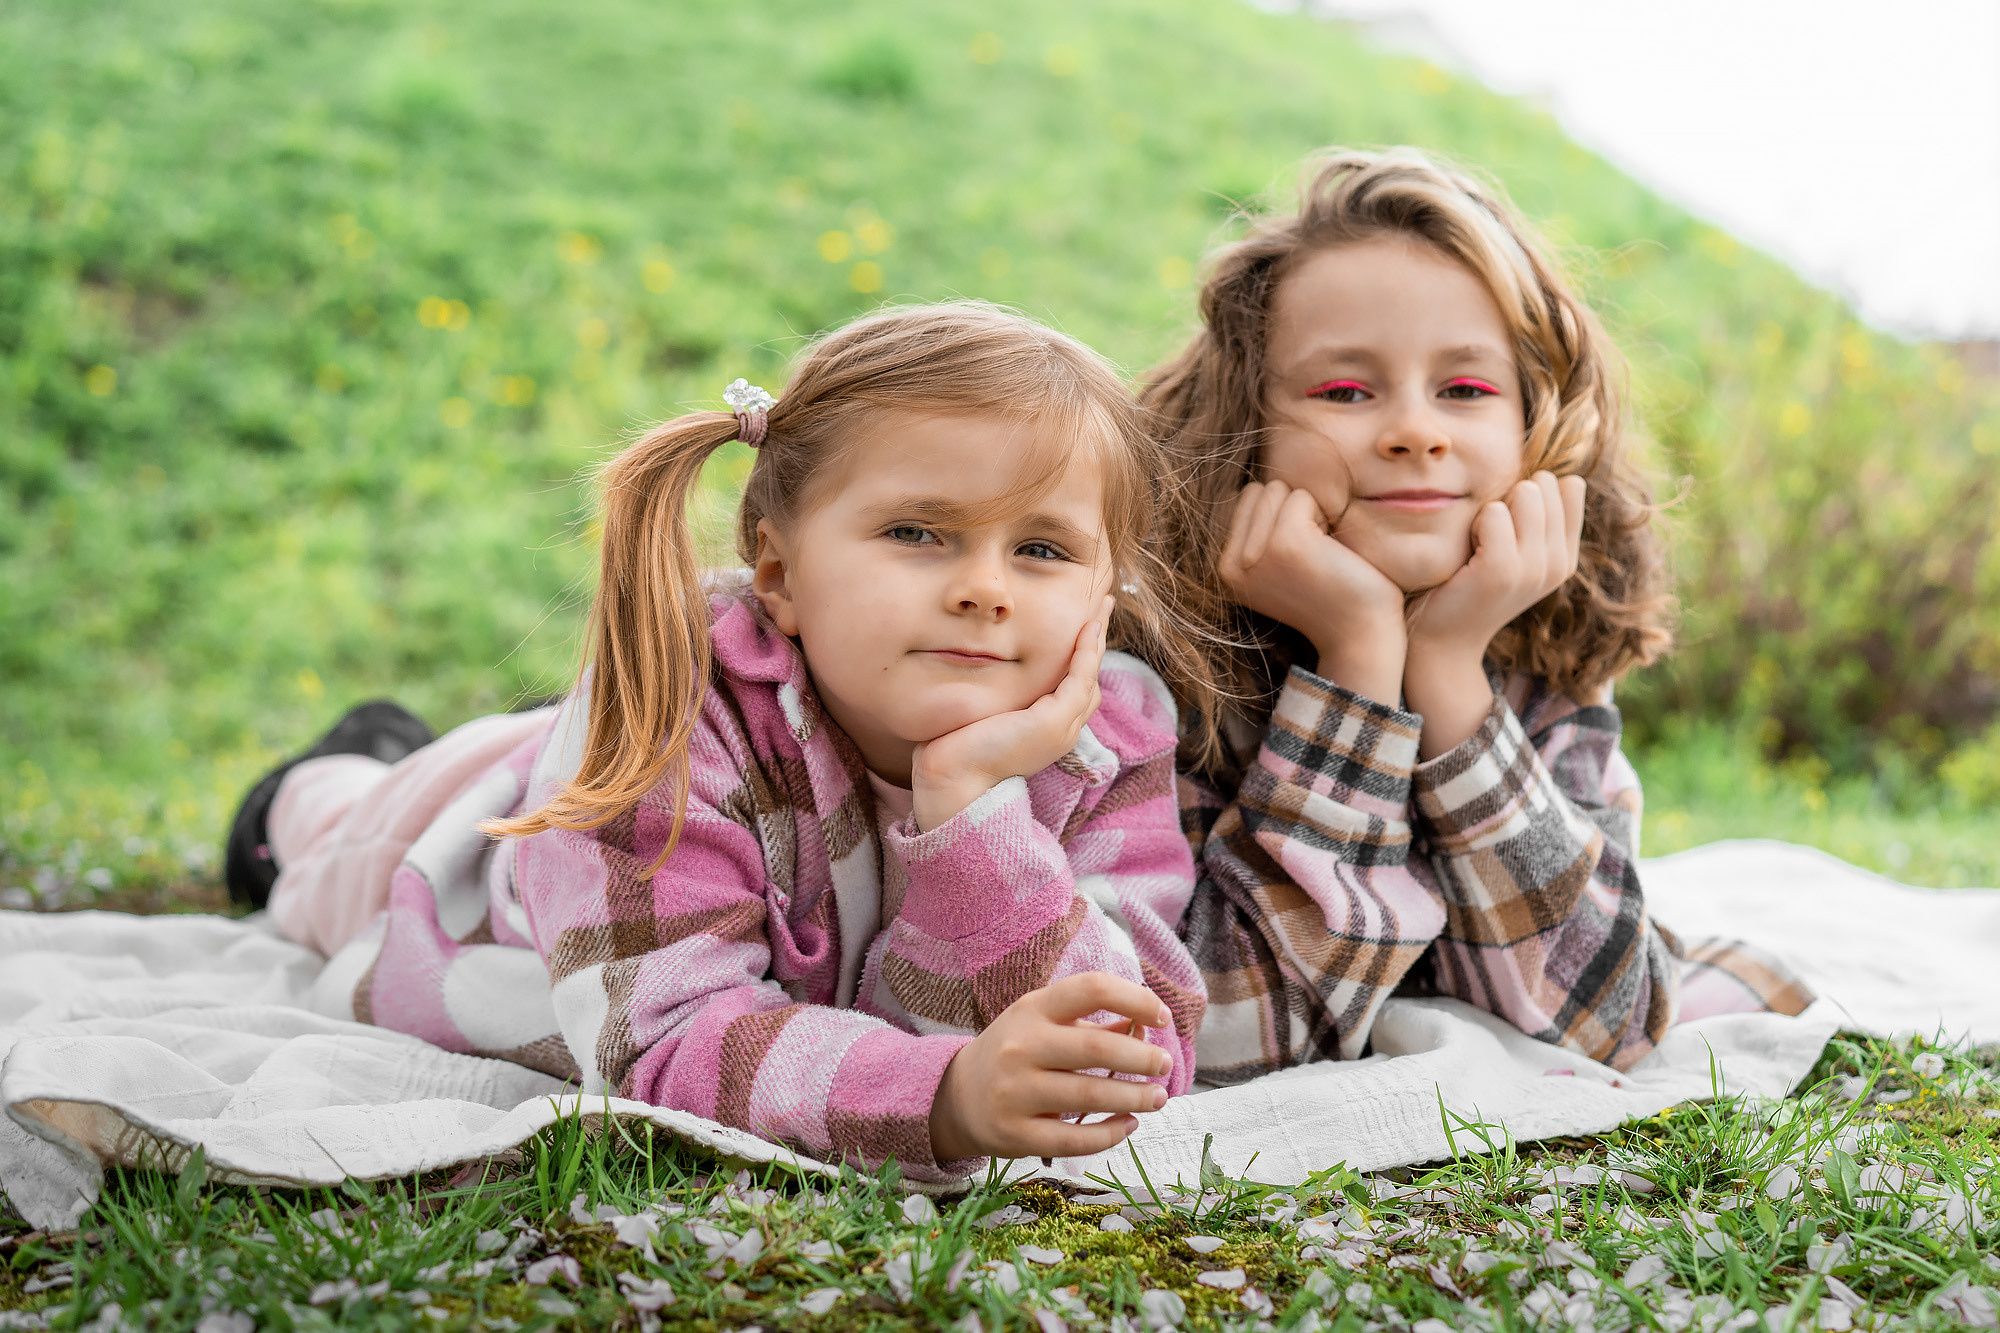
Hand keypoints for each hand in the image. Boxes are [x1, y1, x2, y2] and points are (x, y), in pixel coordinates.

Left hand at [909, 599, 1112, 831]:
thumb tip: (974, 668)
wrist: (949, 781)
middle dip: (1097, 642)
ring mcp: (1060, 729)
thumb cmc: (951, 751)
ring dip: (1097, 640)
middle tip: (1102, 607)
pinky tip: (1087, 628)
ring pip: (1089, 676)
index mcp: (1044, 731)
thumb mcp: (977, 715)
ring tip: (1101, 608)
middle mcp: (1060, 731)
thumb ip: (990, 695)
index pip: (1074, 688)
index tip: (1080, 625)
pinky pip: (1079, 679)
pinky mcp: (1052, 722)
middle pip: (1090, 680)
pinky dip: (1086, 652)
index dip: (1081, 657)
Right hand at [928, 972, 1173, 1161]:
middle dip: (1143, 1059)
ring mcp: (1015, 1092)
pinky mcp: (1015, 1134)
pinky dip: (1111, 1133)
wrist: (956, 1096)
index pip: (1090, 989)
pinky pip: (1075, 1139)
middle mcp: (1021, 1047)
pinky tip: (1129, 1125)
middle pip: (1096, 1049)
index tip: (1162, 1017)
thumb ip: (1093, 1025)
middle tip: (1165, 1067)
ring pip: (1090, 1096)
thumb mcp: (1043, 1024)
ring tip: (1158, 1098)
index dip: (1135, 999)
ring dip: (1136, 1098)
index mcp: (1033, 1009)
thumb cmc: (1015, 1052)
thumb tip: (1146, 1028)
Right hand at [1218, 480, 1406, 702]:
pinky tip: (1329, 551)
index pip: (1248, 501)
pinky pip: (1301, 496)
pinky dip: (1323, 515)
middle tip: (1311, 556)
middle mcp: (1231, 563)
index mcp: (1226, 569)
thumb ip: (1260, 532)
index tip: (1299, 557)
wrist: (1359, 634)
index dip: (1282, 516)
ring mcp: (1255, 552)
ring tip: (1318, 554)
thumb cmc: (1331, 595)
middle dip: (1292, 511)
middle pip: (1260, 491)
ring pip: (1278, 489)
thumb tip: (1261, 486)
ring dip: (1307, 513)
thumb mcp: (1279, 566)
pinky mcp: (1285, 541)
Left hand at [1404, 471, 1585, 757]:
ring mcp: (1534, 569)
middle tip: (1484, 536)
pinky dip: (1474, 522)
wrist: (1440, 641)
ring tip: (1476, 543)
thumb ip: (1538, 519)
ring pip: (1525, 493)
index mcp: (1565, 558)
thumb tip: (1563, 476)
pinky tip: (1466, 551)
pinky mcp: (1502, 570)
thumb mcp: (1514, 552)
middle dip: (1509, 497)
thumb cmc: (1466, 586)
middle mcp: (1558, 564)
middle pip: (1544, 485)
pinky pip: (1493, 513)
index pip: (1569, 488)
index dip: (1529, 492)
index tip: (1505, 525)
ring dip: (1491, 508)